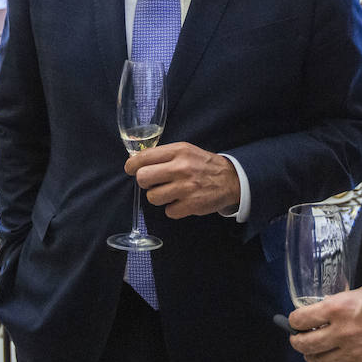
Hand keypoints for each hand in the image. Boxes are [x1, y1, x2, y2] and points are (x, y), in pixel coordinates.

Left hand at [126, 142, 240, 217]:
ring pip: (152, 197)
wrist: (231, 179)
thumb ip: (164, 155)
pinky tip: (182, 201)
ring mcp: (186, 188)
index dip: (132, 165)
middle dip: (144, 182)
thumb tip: (137, 162)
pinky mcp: (191, 205)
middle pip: (143, 178)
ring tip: (170, 192)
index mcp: (178, 151)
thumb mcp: (185, 151)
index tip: (130, 169)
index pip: (144, 157)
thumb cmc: (202, 164)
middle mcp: (181, 168)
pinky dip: (173, 209)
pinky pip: (168, 211)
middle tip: (152, 183)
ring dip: (158, 197)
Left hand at [288, 281, 361, 361]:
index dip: (294, 320)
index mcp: (339, 308)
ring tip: (313, 353)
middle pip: (305, 344)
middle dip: (297, 341)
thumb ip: (344, 301)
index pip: (302, 318)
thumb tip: (330, 309)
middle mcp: (341, 332)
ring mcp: (352, 354)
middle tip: (298, 338)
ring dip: (311, 358)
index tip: (295, 321)